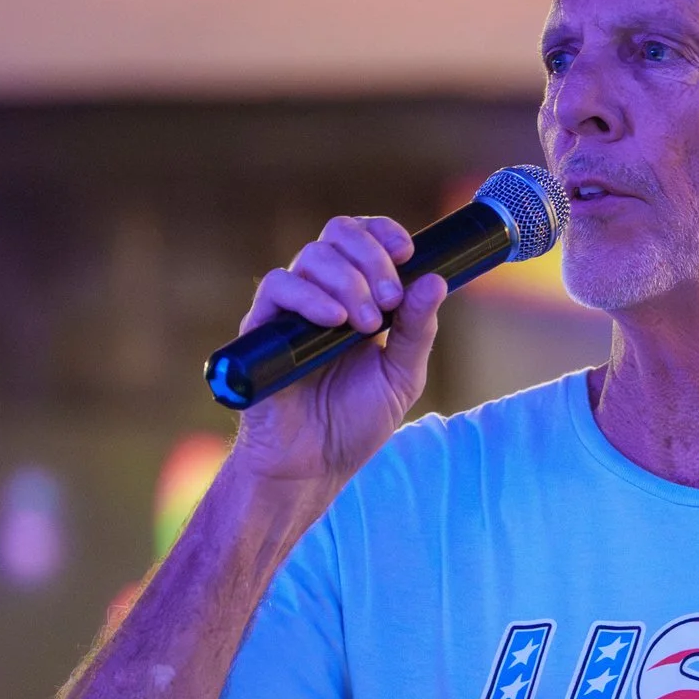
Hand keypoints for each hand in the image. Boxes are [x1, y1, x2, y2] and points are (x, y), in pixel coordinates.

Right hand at [225, 215, 446, 488]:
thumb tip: (435, 280)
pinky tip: (334, 321)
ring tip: (365, 325)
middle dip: (372, 258)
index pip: (364, 240)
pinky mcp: (262, 328)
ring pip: (311, 257)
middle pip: (337, 235)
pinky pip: (278, 287)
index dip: (384, 233)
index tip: (408, 251)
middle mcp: (323, 294)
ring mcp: (291, 309)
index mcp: (358, 297)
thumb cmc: (355, 423)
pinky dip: (310, 296)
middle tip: (390, 300)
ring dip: (347, 281)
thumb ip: (417, 330)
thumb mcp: (401, 376)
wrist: (314, 465)